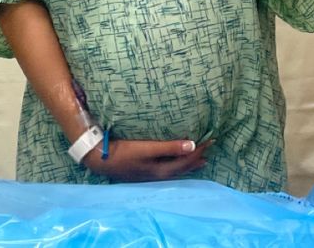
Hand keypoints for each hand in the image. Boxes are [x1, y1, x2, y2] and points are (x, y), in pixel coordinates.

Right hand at [83, 137, 211, 181]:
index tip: (211, 140)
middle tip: (210, 148)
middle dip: (197, 158)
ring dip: (188, 163)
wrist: (102, 159)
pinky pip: (168, 167)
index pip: (186, 160)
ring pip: (176, 169)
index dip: (199, 150)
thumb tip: (192, 145)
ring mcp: (151, 174)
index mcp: (162, 170)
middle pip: (183, 167)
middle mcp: (159, 175)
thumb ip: (170, 147)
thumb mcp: (148, 149)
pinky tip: (174, 161)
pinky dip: (177, 163)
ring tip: (200, 160)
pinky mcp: (145, 170)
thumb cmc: (124, 152)